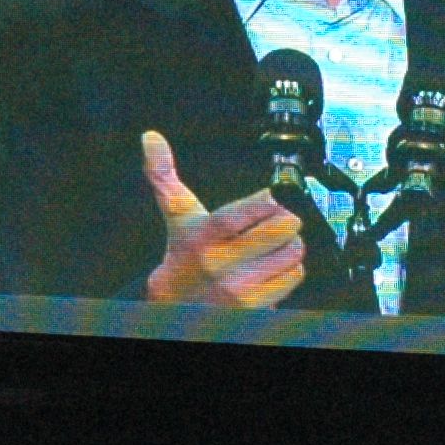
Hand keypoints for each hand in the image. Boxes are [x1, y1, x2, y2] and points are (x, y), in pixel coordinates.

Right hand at [141, 131, 306, 306]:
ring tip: (269, 248)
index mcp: (202, 236)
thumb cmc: (185, 255)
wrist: (178, 305)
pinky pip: (294, 277)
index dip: (265, 201)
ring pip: (293, 251)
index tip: (271, 197)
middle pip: (282, 227)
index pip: (243, 212)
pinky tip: (270, 269)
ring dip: (288, 246)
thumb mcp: (177, 216)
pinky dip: (289, 271)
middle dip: (284, 220)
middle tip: (274, 223)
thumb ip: (165, 175)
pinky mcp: (256, 306)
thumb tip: (150, 138)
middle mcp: (220, 264)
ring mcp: (239, 288)